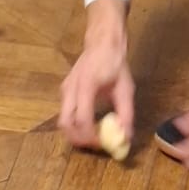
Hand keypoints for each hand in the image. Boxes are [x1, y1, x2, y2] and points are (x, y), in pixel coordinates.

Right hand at [59, 28, 133, 149]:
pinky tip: (90, 125)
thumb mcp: (126, 89)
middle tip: (95, 146)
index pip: (82, 119)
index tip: (103, 144)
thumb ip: (126, 114)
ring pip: (62, 121)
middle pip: (65, 124)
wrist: (102, 43)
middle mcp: (70, 89)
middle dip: (78, 139)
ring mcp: (65, 90)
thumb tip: (125, 138)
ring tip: (93, 138)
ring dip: (75, 134)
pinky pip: (65, 114)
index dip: (91, 136)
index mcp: (86, 86)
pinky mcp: (65, 91)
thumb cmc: (115, 64)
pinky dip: (74, 125)